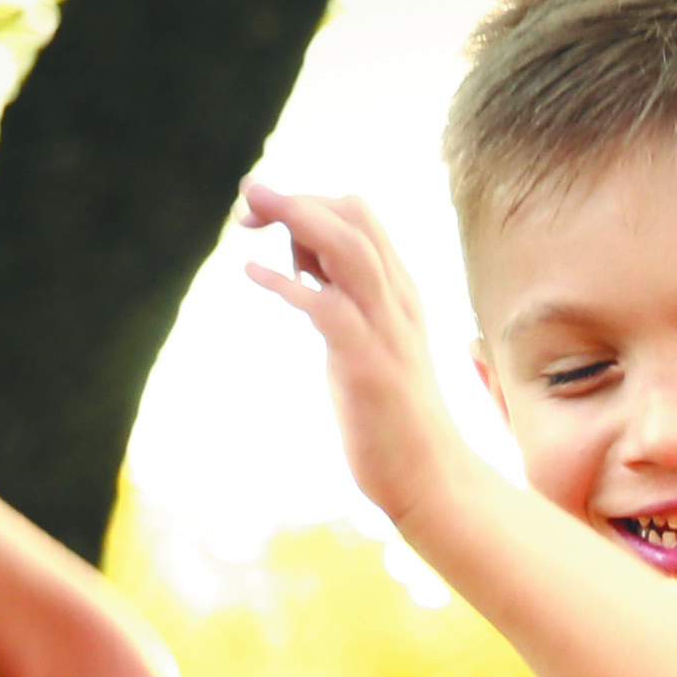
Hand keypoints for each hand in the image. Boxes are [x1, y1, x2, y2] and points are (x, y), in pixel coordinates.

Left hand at [235, 181, 492, 533]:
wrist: (431, 478)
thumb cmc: (391, 417)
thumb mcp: (364, 343)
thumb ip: (339, 301)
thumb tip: (301, 265)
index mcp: (398, 292)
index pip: (358, 217)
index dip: (308, 203)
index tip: (263, 217)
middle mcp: (397, 300)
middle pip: (353, 217)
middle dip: (296, 198)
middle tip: (245, 201)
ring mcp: (385, 329)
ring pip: (348, 248)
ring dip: (296, 218)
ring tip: (247, 210)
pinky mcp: (367, 363)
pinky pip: (327, 306)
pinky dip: (287, 283)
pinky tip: (250, 272)